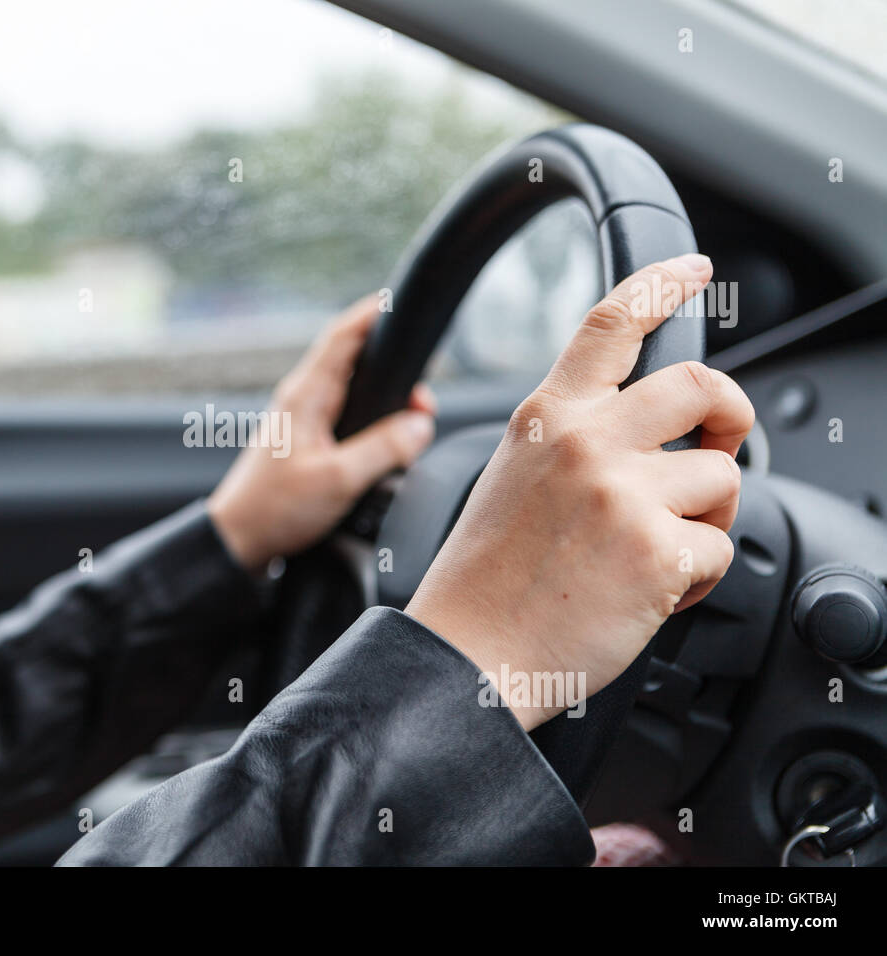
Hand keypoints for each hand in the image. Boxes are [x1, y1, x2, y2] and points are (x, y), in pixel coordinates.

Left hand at [209, 296, 436, 572]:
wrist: (237, 540)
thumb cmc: (276, 509)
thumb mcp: (339, 479)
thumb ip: (385, 448)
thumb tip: (421, 424)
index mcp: (306, 394)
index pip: (344, 335)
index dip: (374, 313)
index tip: (403, 302)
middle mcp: (302, 398)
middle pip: (355, 360)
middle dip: (394, 370)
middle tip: (424, 400)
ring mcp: (302, 419)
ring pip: (354, 391)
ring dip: (385, 401)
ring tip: (412, 425)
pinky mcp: (305, 442)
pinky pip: (347, 417)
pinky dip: (371, 422)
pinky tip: (385, 446)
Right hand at [405, 254, 753, 730]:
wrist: (467, 650)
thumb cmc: (485, 578)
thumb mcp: (512, 476)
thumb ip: (571, 440)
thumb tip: (652, 438)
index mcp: (546, 417)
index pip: (610, 325)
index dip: (659, 284)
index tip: (690, 270)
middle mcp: (587, 440)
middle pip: (702, 385)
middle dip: (730, 415)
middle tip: (720, 446)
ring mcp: (623, 492)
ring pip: (722, 477)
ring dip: (705, 517)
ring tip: (658, 551)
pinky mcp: (656, 549)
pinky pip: (719, 545)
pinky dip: (697, 575)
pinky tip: (651, 592)